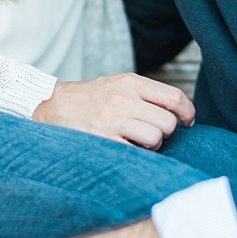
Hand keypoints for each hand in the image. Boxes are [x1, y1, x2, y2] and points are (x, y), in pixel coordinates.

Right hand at [32, 73, 194, 147]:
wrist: (49, 106)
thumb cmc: (88, 99)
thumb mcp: (117, 85)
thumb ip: (144, 94)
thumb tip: (177, 112)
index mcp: (130, 83)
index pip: (174, 97)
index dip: (187, 113)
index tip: (186, 122)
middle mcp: (123, 99)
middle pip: (167, 122)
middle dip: (165, 132)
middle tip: (152, 133)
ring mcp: (112, 120)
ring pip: (155, 138)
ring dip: (151, 145)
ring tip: (136, 141)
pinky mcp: (103, 139)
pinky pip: (135, 152)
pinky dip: (136, 154)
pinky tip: (125, 148)